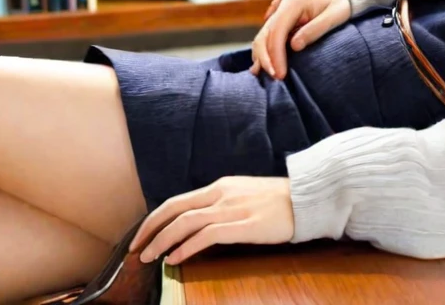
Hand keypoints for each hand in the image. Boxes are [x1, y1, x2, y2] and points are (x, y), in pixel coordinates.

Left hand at [130, 176, 295, 265]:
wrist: (310, 199)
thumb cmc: (281, 201)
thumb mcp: (246, 195)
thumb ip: (223, 205)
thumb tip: (200, 224)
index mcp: (221, 186)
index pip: (178, 201)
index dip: (155, 218)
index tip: (141, 235)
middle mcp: (222, 194)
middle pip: (174, 209)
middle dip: (149, 229)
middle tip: (135, 249)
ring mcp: (232, 209)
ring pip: (185, 222)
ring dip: (162, 240)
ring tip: (149, 258)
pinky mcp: (243, 225)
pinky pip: (206, 236)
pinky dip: (186, 247)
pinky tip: (175, 259)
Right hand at [250, 0, 350, 79]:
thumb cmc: (338, 4)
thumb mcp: (333, 16)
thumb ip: (314, 30)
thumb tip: (294, 46)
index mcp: (292, 4)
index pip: (277, 32)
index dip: (275, 55)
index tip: (280, 73)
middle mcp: (280, 7)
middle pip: (265, 35)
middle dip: (266, 58)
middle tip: (276, 77)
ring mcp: (278, 12)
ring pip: (262, 37)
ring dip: (261, 56)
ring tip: (265, 75)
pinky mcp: (279, 20)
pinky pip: (267, 36)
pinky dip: (263, 51)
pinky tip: (261, 66)